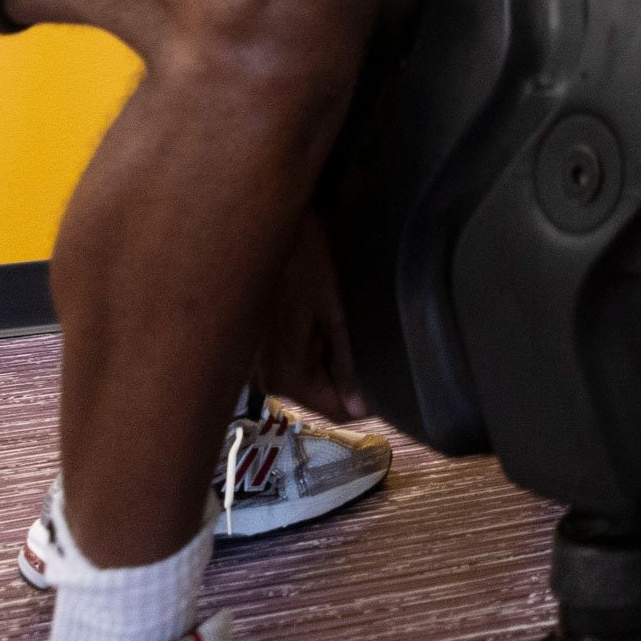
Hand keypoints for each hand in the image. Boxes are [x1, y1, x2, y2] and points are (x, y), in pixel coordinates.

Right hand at [253, 208, 369, 421]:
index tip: (388, 383)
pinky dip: (310, 349)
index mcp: (287, 376)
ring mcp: (254, 366)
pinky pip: (290, 363)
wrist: (260, 228)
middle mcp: (265, 380)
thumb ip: (347, 361)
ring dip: (327, 361)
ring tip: (337, 324)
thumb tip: (361, 407)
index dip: (366, 402)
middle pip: (319, 396)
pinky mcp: (252, 350)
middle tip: (365, 344)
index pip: (335, 412)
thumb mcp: (334, 311)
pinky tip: (317, 321)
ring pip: (306, 379)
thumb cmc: (301, 260)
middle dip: (346, 378)